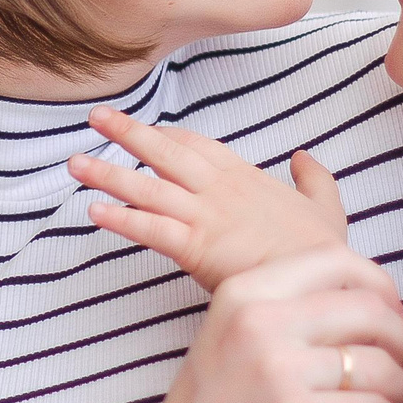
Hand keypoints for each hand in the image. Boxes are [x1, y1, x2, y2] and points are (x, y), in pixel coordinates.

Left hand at [69, 106, 350, 291]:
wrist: (323, 284)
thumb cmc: (323, 254)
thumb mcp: (326, 208)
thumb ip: (314, 178)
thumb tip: (303, 155)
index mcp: (246, 179)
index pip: (199, 146)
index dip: (170, 136)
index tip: (147, 127)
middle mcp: (219, 191)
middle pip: (165, 154)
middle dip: (128, 134)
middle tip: (96, 117)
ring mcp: (205, 217)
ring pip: (148, 187)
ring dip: (109, 174)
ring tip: (75, 163)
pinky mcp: (196, 248)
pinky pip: (151, 229)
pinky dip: (121, 219)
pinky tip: (94, 211)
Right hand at [100, 248, 402, 402]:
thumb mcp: (230, 342)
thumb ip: (285, 313)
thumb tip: (376, 302)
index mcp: (241, 294)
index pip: (339, 261)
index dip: (381, 290)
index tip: (387, 324)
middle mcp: (257, 321)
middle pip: (371, 311)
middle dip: (401, 345)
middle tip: (397, 377)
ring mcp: (275, 371)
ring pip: (383, 367)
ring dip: (402, 394)